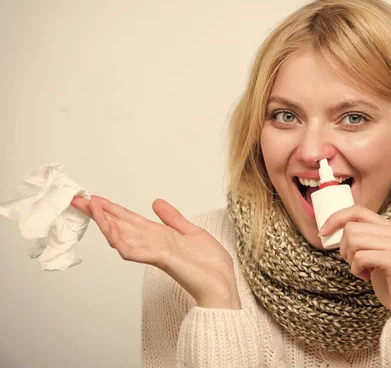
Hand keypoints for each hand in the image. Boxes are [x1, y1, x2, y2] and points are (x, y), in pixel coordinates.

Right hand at [71, 195, 240, 308]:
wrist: (222, 283)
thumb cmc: (209, 264)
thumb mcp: (191, 231)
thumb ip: (173, 218)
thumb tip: (156, 202)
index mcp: (158, 235)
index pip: (129, 219)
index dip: (111, 209)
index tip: (93, 197)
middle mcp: (152, 243)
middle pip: (120, 225)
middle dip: (99, 213)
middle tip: (79, 200)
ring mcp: (154, 251)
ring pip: (122, 237)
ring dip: (105, 223)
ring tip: (92, 207)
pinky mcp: (161, 259)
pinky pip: (135, 251)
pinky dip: (122, 240)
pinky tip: (111, 230)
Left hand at [319, 204, 390, 320]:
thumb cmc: (390, 281)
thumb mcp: (377, 254)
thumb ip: (365, 238)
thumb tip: (334, 228)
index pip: (358, 210)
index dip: (336, 218)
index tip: (323, 232)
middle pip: (351, 227)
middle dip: (344, 248)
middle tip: (354, 263)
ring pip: (353, 240)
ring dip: (350, 259)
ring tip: (362, 270)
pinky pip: (360, 257)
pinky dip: (356, 270)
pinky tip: (367, 277)